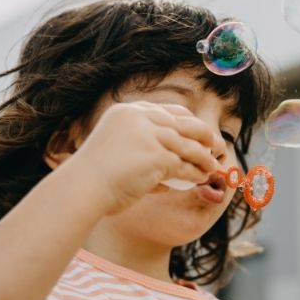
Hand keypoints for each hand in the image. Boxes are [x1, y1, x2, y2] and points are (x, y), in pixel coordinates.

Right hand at [64, 101, 225, 215]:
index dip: (187, 121)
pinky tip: (201, 178)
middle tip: (216, 145)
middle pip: (183, 122)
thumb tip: (174, 159)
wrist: (82, 188)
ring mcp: (149, 134)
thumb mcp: (116, 148)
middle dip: (203, 134)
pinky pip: (184, 165)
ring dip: (204, 157)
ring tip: (213, 166)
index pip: (167, 111)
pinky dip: (195, 172)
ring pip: (188, 144)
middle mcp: (139, 117)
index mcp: (128, 111)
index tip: (200, 131)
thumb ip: (142, 145)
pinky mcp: (157, 155)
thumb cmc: (95, 177)